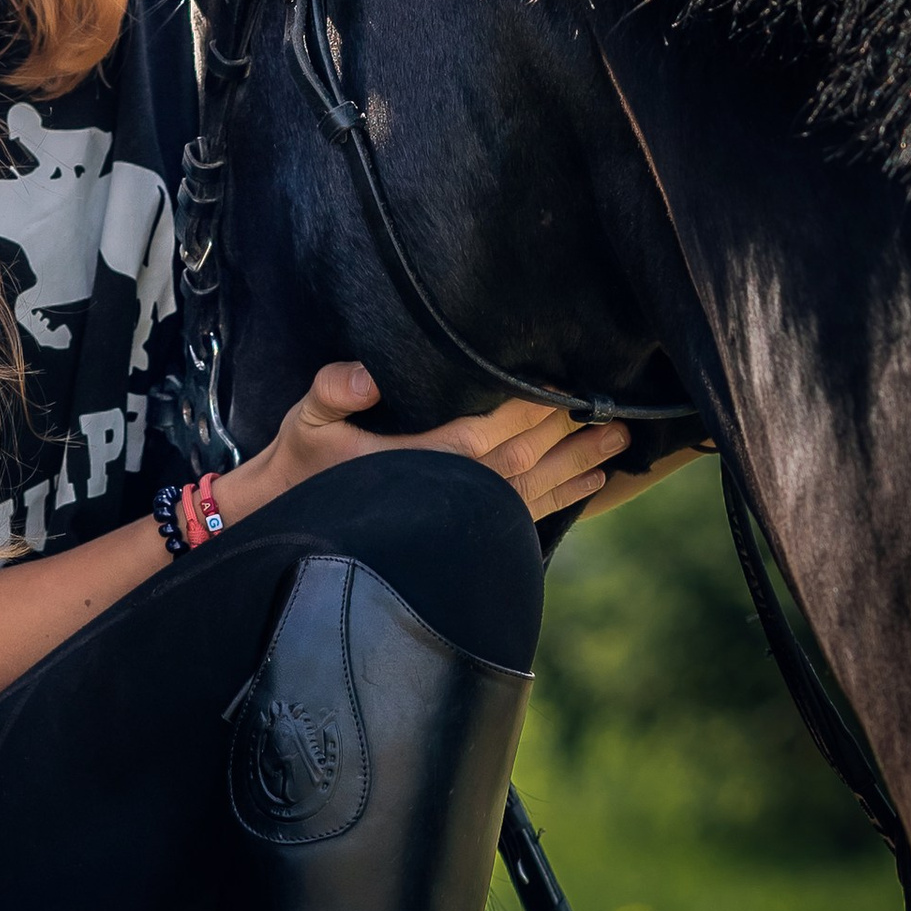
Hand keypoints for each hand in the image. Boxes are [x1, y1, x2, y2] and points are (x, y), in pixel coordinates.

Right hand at [237, 363, 629, 524]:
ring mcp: (462, 519)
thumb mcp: (307, 418)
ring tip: (619, 444)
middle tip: (618, 413)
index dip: (531, 407)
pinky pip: (525, 517)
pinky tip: (592, 484)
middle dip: (571, 434)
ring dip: (579, 465)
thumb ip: (333, 390)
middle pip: (525, 458)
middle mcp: (452, 494)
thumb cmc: (305, 462)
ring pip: (534, 489)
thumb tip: (364, 377)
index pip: (490, 429)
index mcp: (423, 461)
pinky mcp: (465, 534)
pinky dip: (562, 498)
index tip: (568, 385)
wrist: (290, 522)